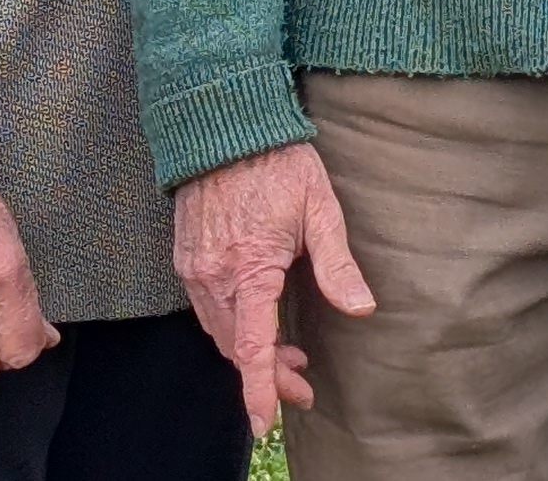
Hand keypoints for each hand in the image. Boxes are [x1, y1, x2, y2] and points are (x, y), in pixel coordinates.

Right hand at [172, 142, 375, 438]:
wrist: (224, 125)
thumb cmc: (279, 162)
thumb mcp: (319, 208)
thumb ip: (336, 263)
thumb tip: (361, 308)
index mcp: (250, 267)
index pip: (251, 346)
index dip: (260, 388)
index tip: (264, 422)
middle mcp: (214, 275)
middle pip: (236, 348)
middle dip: (268, 375)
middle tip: (303, 387)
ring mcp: (195, 268)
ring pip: (219, 332)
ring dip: (251, 353)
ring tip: (290, 360)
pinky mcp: (186, 259)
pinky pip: (207, 309)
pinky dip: (232, 328)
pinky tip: (258, 324)